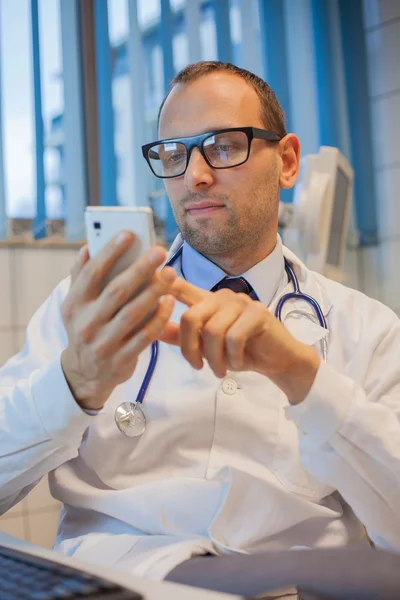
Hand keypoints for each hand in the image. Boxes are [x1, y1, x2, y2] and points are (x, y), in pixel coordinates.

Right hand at [61, 232, 175, 409]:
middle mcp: (86, 324)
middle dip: (140, 269)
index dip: (109, 252)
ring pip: (133, 313)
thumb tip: (86, 248)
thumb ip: (80, 277)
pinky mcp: (121, 359)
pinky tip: (170, 301)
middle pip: (116, 291)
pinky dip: (158, 318)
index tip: (128, 234)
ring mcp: (103, 344)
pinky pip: (144, 336)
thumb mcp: (75, 306)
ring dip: (154, 292)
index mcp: (74, 305)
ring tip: (170, 274)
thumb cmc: (85, 329)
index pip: (91, 274)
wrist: (84, 374)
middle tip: (160, 251)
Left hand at [161, 279, 319, 403]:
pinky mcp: (258, 313)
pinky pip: (234, 337)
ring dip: (214, 359)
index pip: (180, 287)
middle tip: (198, 367)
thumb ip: (181, 337)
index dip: (163, 282)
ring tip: (220, 370)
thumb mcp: (207, 347)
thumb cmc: (241, 351)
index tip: (147, 277)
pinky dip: (232, 357)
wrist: (277, 359)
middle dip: (190, 349)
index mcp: (207, 301)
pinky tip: (236, 363)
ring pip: (212, 331)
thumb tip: (154, 330)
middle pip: (190, 317)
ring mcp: (241, 302)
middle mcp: (222, 296)